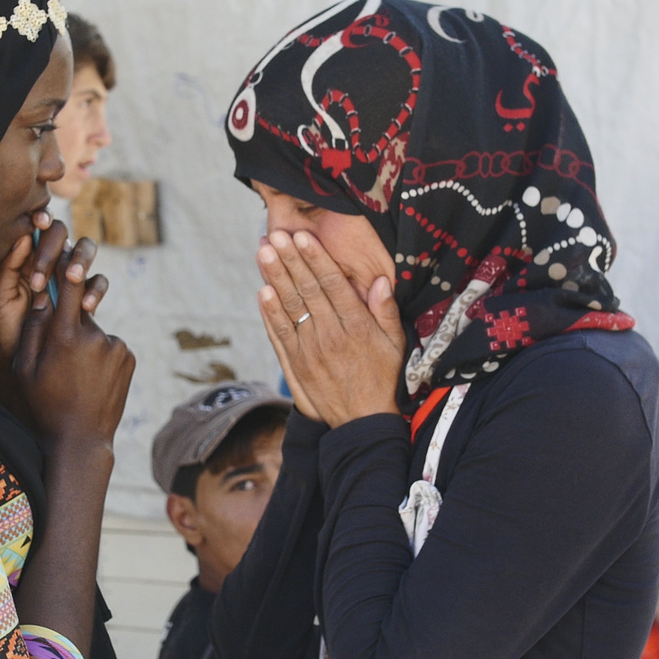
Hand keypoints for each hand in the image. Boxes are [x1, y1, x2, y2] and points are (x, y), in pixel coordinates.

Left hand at [0, 218, 108, 361]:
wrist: (25, 364)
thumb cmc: (8, 331)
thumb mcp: (1, 299)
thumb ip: (9, 268)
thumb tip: (24, 237)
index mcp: (28, 256)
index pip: (38, 228)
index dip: (42, 218)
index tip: (38, 221)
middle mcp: (51, 261)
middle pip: (63, 234)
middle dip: (55, 247)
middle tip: (43, 272)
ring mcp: (71, 276)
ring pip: (85, 250)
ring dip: (80, 260)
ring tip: (72, 278)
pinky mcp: (87, 295)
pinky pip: (98, 282)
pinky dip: (95, 290)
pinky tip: (86, 306)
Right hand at [8, 236, 133, 451]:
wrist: (79, 440)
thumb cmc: (43, 404)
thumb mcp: (24, 367)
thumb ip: (33, 328)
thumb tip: (43, 296)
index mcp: (64, 336)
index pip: (67, 285)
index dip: (65, 266)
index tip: (65, 252)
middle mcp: (94, 336)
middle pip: (79, 312)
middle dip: (69, 326)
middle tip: (60, 358)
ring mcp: (116, 347)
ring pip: (95, 332)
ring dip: (86, 345)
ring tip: (76, 376)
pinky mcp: (129, 358)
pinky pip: (110, 347)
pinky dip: (101, 357)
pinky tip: (91, 381)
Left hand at [256, 229, 403, 426]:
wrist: (362, 422)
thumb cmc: (382, 379)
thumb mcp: (395, 344)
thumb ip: (386, 311)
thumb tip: (381, 280)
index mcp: (356, 327)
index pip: (332, 285)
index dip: (315, 259)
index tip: (302, 237)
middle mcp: (330, 336)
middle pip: (306, 291)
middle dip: (289, 261)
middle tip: (275, 236)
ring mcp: (310, 351)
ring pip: (289, 308)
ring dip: (274, 279)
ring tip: (262, 253)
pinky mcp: (295, 365)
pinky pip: (279, 335)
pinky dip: (269, 313)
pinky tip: (262, 292)